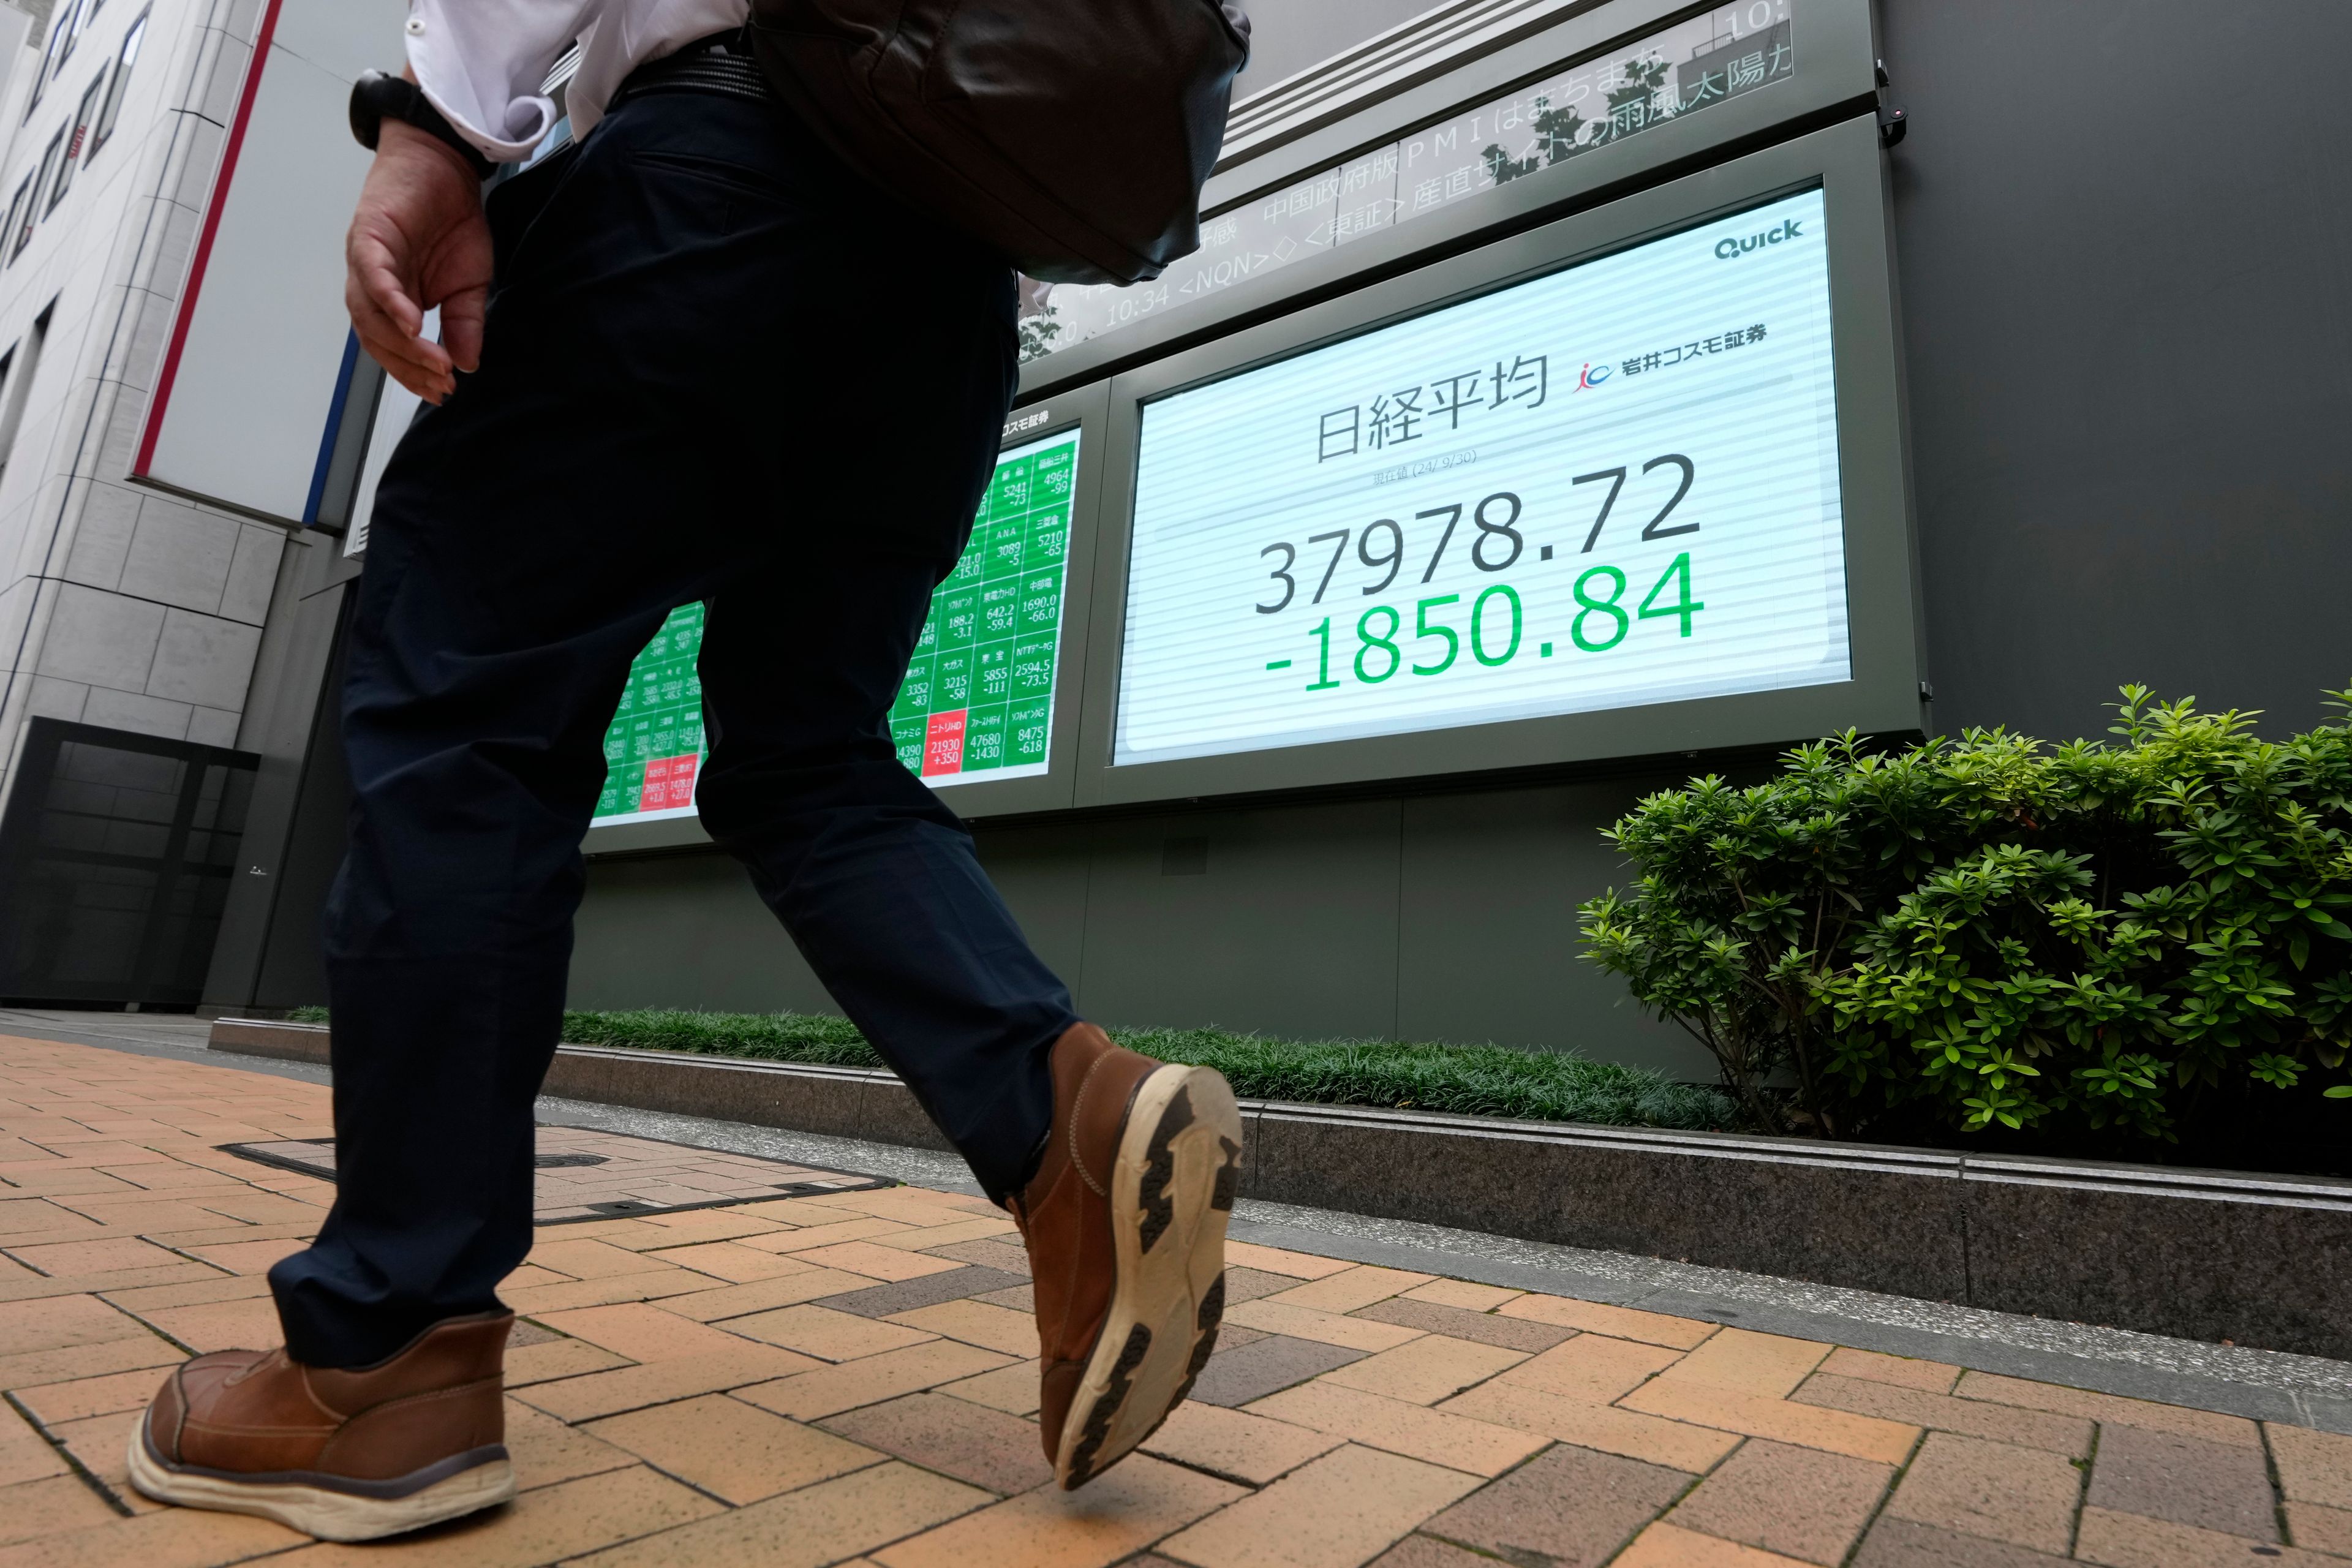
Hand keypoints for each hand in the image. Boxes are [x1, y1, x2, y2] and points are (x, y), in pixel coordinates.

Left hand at [345, 117, 491, 402]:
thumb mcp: (470, 283)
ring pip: (370, 315)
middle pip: (376, 338)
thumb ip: (464, 324)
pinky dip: (390, 302)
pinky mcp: (368, 236)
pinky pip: (372, 276)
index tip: (442, 391)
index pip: (393, 347)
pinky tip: (412, 324)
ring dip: (401, 344)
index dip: (414, 373)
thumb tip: (467, 364)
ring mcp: (365, 261)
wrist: (444, 163)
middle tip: (441, 384)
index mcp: (393, 298)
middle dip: (409, 367)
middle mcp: (371, 284)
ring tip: (434, 363)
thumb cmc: (452, 220)